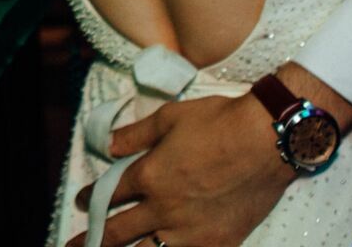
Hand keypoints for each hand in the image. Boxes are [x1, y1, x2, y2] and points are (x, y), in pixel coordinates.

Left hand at [69, 94, 292, 246]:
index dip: (93, 199)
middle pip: (119, 233)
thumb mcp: (170, 117)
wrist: (266, 142)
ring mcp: (190, 232)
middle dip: (93, 241)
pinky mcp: (216, 245)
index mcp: (149, 176)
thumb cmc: (218, 122)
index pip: (110, 193)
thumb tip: (109, 144)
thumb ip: (135, 135)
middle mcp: (163, 209)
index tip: (84, 203)